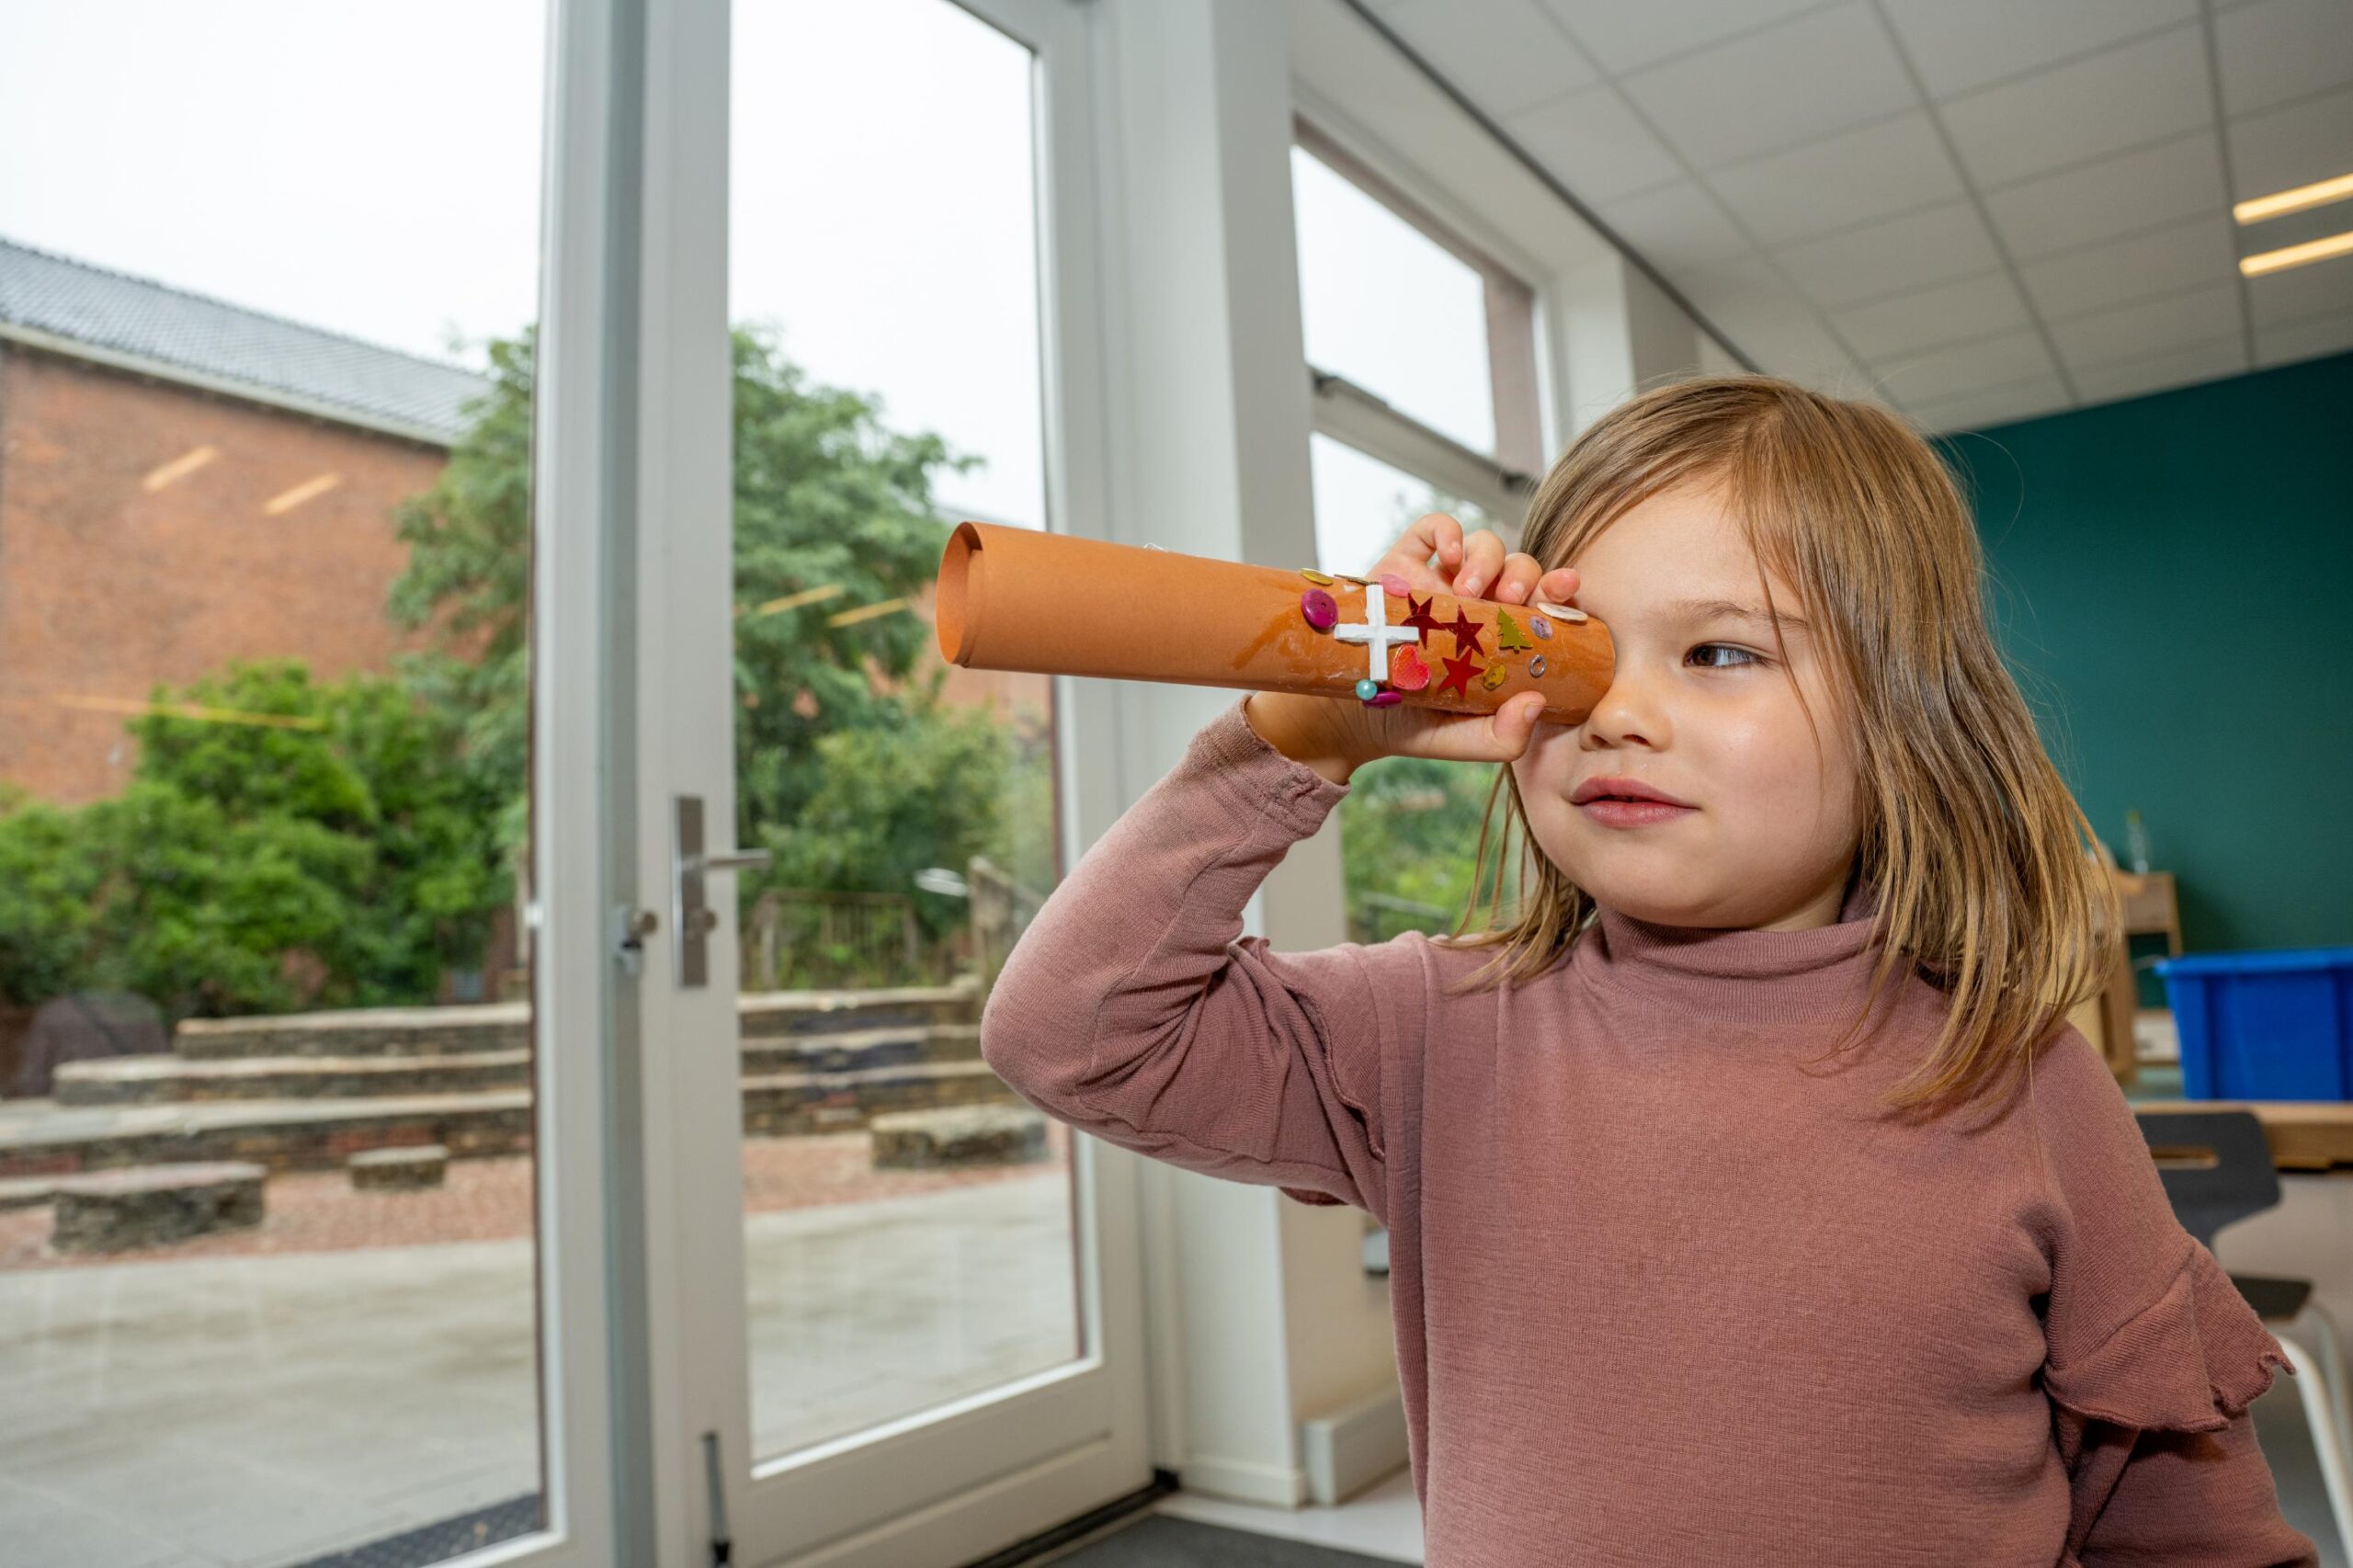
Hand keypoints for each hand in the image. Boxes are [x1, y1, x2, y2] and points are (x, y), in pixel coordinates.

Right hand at [1244, 513, 1580, 782]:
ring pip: (1484, 544)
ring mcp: (1440, 582)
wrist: (1348, 718)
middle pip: (1519, 567)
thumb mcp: (1465, 741)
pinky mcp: (1403, 565)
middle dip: (1524, 574)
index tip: (1564, 589)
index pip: (1542, 604)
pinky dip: (1447, 529)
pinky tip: (1447, 553)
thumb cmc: (1414, 725)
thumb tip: (1536, 703)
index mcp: (1501, 639)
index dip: (1559, 590)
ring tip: (1467, 590)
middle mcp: (1476, 605)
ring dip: (1487, 558)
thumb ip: (1504, 737)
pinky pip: (1433, 528)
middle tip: (1508, 598)